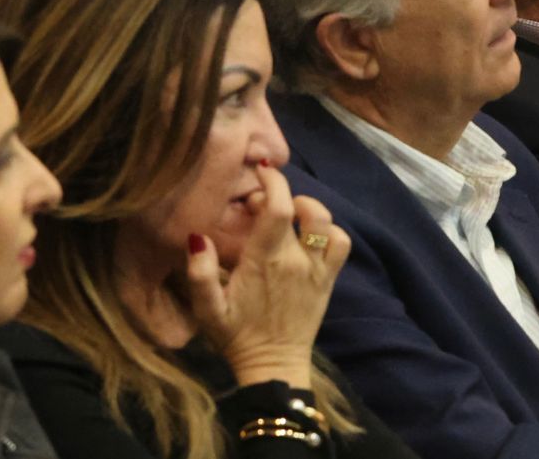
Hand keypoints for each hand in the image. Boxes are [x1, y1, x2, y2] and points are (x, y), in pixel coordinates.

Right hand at [186, 163, 349, 388]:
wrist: (273, 366)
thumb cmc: (235, 334)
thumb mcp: (206, 309)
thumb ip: (199, 273)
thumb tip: (198, 237)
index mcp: (264, 261)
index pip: (278, 208)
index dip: (273, 182)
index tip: (261, 171)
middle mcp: (296, 261)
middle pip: (302, 210)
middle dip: (282, 194)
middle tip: (260, 204)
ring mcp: (316, 272)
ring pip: (327, 224)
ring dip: (310, 210)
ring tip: (290, 213)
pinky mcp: (327, 281)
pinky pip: (341, 246)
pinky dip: (330, 233)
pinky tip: (310, 236)